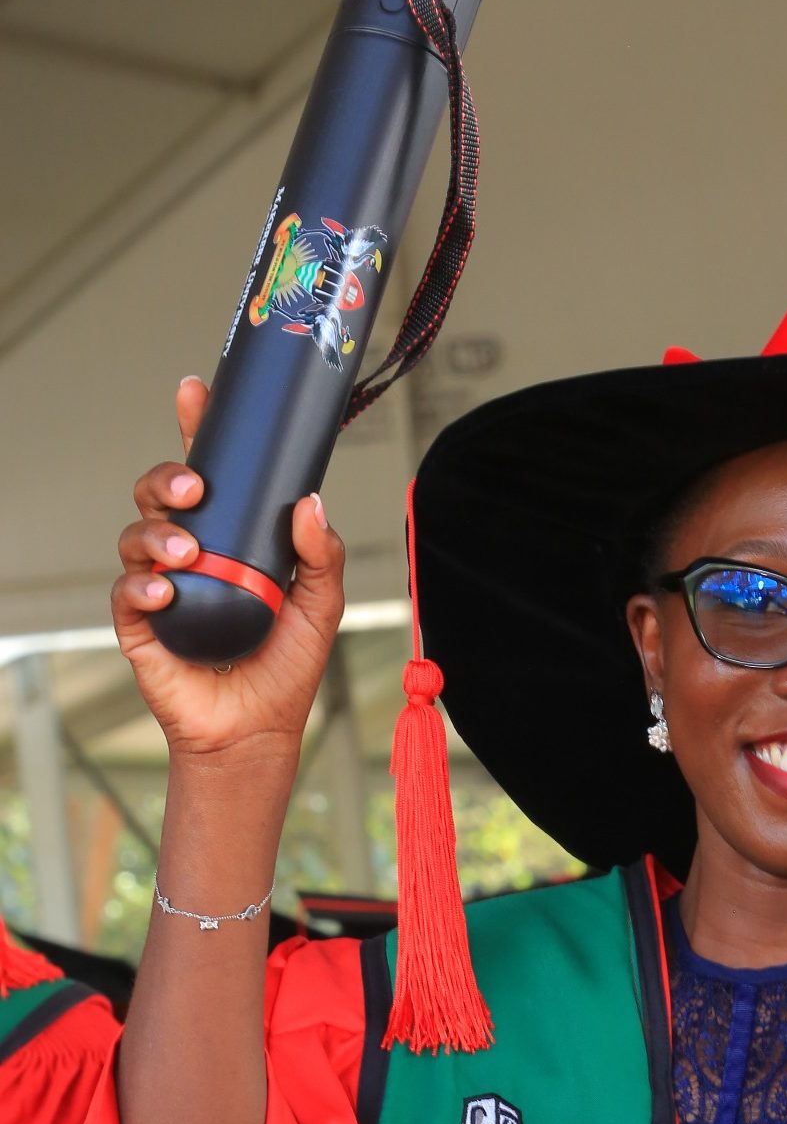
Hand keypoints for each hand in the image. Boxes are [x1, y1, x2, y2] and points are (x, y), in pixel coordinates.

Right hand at [113, 377, 344, 762]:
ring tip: (188, 554)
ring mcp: (161, 584)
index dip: (197, 431)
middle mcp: (192, 553)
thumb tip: (310, 502)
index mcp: (231, 538)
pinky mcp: (139, 624)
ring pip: (137, 533)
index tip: (196, 393)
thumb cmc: (286, 666)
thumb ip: (323, 555)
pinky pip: (125, 590)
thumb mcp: (321, 605)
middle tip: (194, 486)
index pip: (210, 475)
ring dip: (158, 533)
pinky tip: (165, 591)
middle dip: (167, 477)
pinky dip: (142, 585)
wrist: (256, 730)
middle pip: (160, 493)